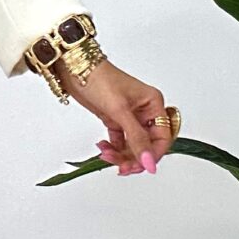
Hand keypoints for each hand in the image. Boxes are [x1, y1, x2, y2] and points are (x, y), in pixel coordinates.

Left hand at [58, 58, 174, 176]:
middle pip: (147, 145)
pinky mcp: (116, 120)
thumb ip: (136, 138)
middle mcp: (145, 111)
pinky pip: (120, 142)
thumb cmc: (100, 80)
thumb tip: (149, 161)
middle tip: (122, 167)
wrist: (75, 70)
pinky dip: (113, 149)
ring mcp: (130, 117)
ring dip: (121, 155)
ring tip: (107, 155)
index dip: (153, 154)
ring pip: (133, 146)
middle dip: (134, 157)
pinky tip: (104, 148)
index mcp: (154, 104)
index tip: (142, 166)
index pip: (162, 137)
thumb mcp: (120, 111)